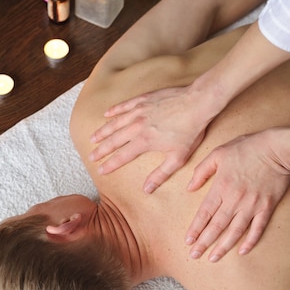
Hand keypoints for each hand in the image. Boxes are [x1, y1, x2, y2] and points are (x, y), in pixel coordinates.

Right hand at [90, 85, 218, 192]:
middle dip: (101, 149)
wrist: (198, 103)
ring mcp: (139, 111)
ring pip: (115, 123)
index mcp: (144, 142)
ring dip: (103, 131)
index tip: (101, 170)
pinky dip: (114, 110)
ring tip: (92, 138)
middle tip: (91, 157)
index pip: (122, 156)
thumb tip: (147, 189)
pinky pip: (124, 105)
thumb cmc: (191, 131)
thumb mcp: (178, 158)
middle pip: (114, 140)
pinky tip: (107, 114)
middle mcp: (137, 126)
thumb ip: (161, 174)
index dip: (110, 164)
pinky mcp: (144, 99)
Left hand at [185, 130, 289, 261]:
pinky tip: (242, 251)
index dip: (195, 229)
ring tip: (213, 258)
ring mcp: (252, 205)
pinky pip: (258, 228)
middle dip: (204, 243)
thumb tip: (190, 188)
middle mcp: (234, 199)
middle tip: (194, 256)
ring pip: (235, 231)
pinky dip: (250, 241)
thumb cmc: (246, 148)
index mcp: (221, 187)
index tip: (188, 241)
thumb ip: (202, 171)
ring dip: (223, 247)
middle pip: (216, 226)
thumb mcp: (218, 153)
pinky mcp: (267, 207)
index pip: (204, 213)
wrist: (277, 148)